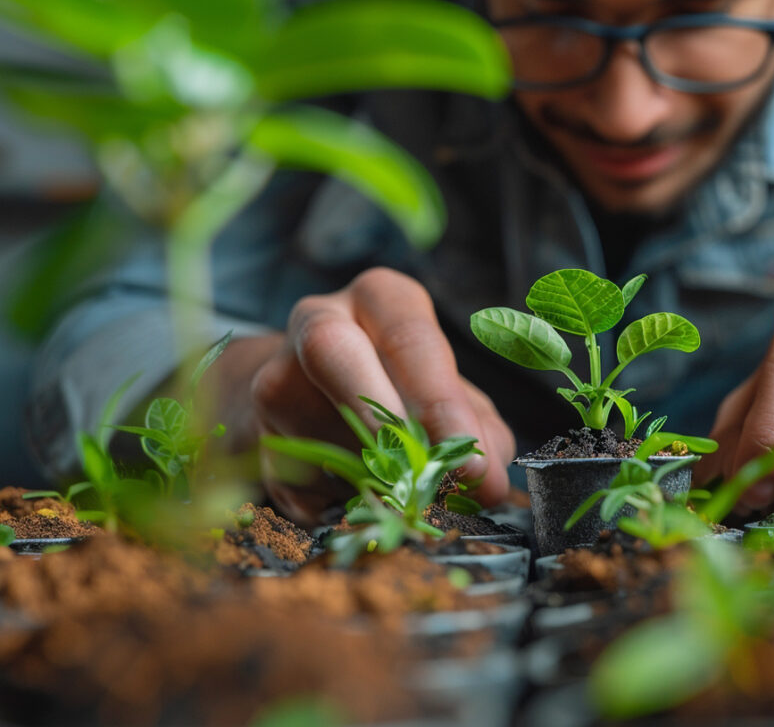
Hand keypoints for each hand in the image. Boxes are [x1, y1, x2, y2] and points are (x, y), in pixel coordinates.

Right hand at [248, 267, 513, 519]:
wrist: (314, 395)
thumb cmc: (404, 386)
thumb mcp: (453, 394)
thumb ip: (479, 431)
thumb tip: (487, 482)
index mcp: (381, 300)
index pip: (408, 338)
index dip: (440, 403)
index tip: (470, 459)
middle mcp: (319, 320)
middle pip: (330, 351)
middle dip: (381, 419)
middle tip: (425, 475)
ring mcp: (275, 377)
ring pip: (312, 428)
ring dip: (368, 476)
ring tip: (406, 493)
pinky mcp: (256, 435)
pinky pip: (296, 478)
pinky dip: (340, 503)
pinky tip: (364, 502)